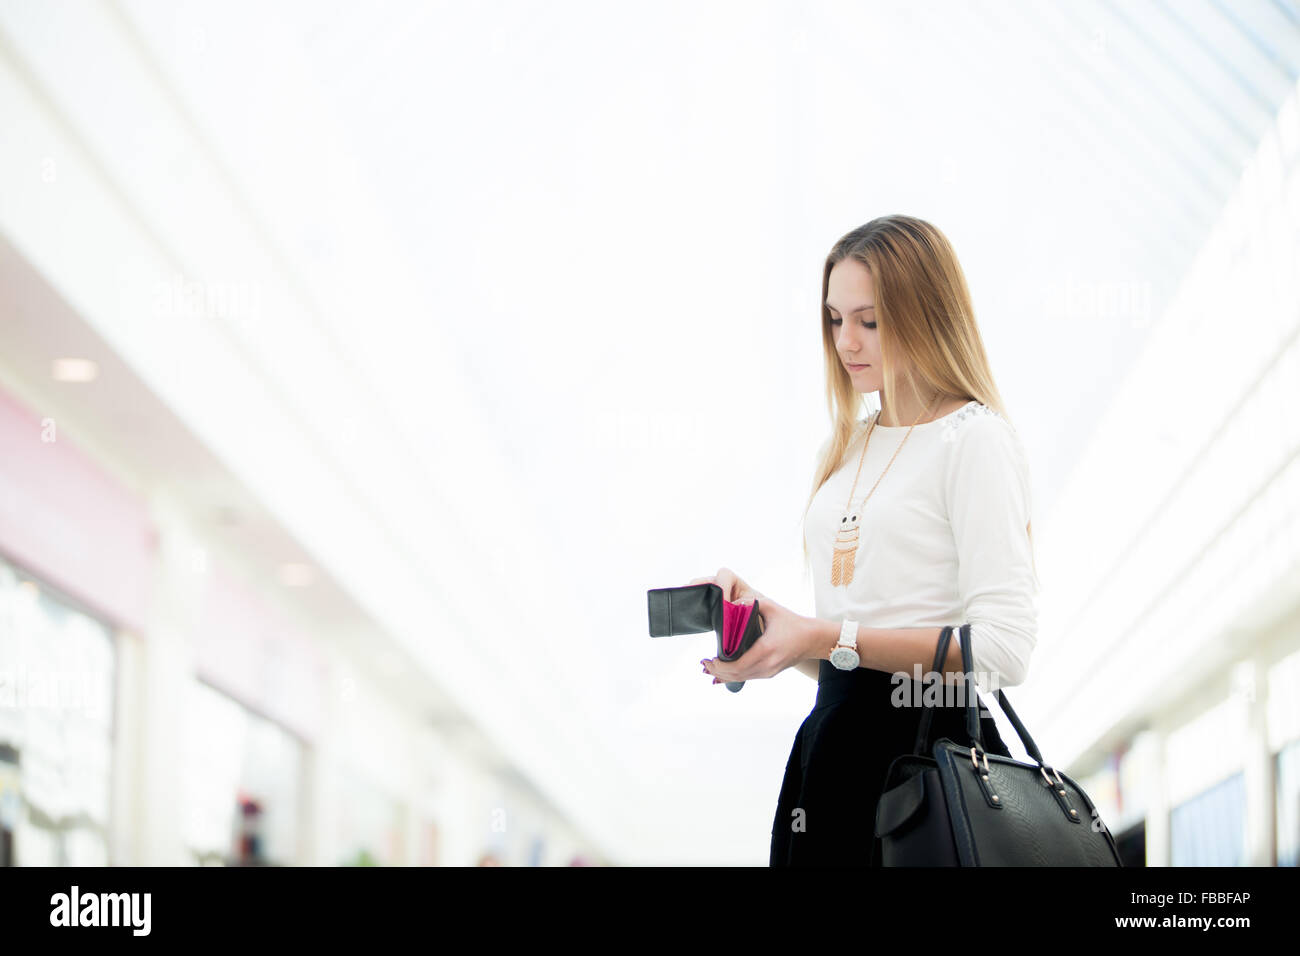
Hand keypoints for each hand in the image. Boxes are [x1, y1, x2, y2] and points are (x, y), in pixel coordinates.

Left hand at [686, 567, 816, 683]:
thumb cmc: (792, 622)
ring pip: (741, 678)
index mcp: (766, 649)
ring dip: (724, 675)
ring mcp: (769, 672)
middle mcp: (767, 665)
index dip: (719, 665)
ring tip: (709, 668)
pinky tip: (722, 674)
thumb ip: (750, 603)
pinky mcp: (770, 673)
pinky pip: (748, 677)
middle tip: (704, 663)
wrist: (813, 639)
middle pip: (736, 675)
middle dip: (717, 671)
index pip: (737, 665)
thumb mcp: (771, 607)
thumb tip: (730, 604)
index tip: (707, 658)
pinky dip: (733, 676)